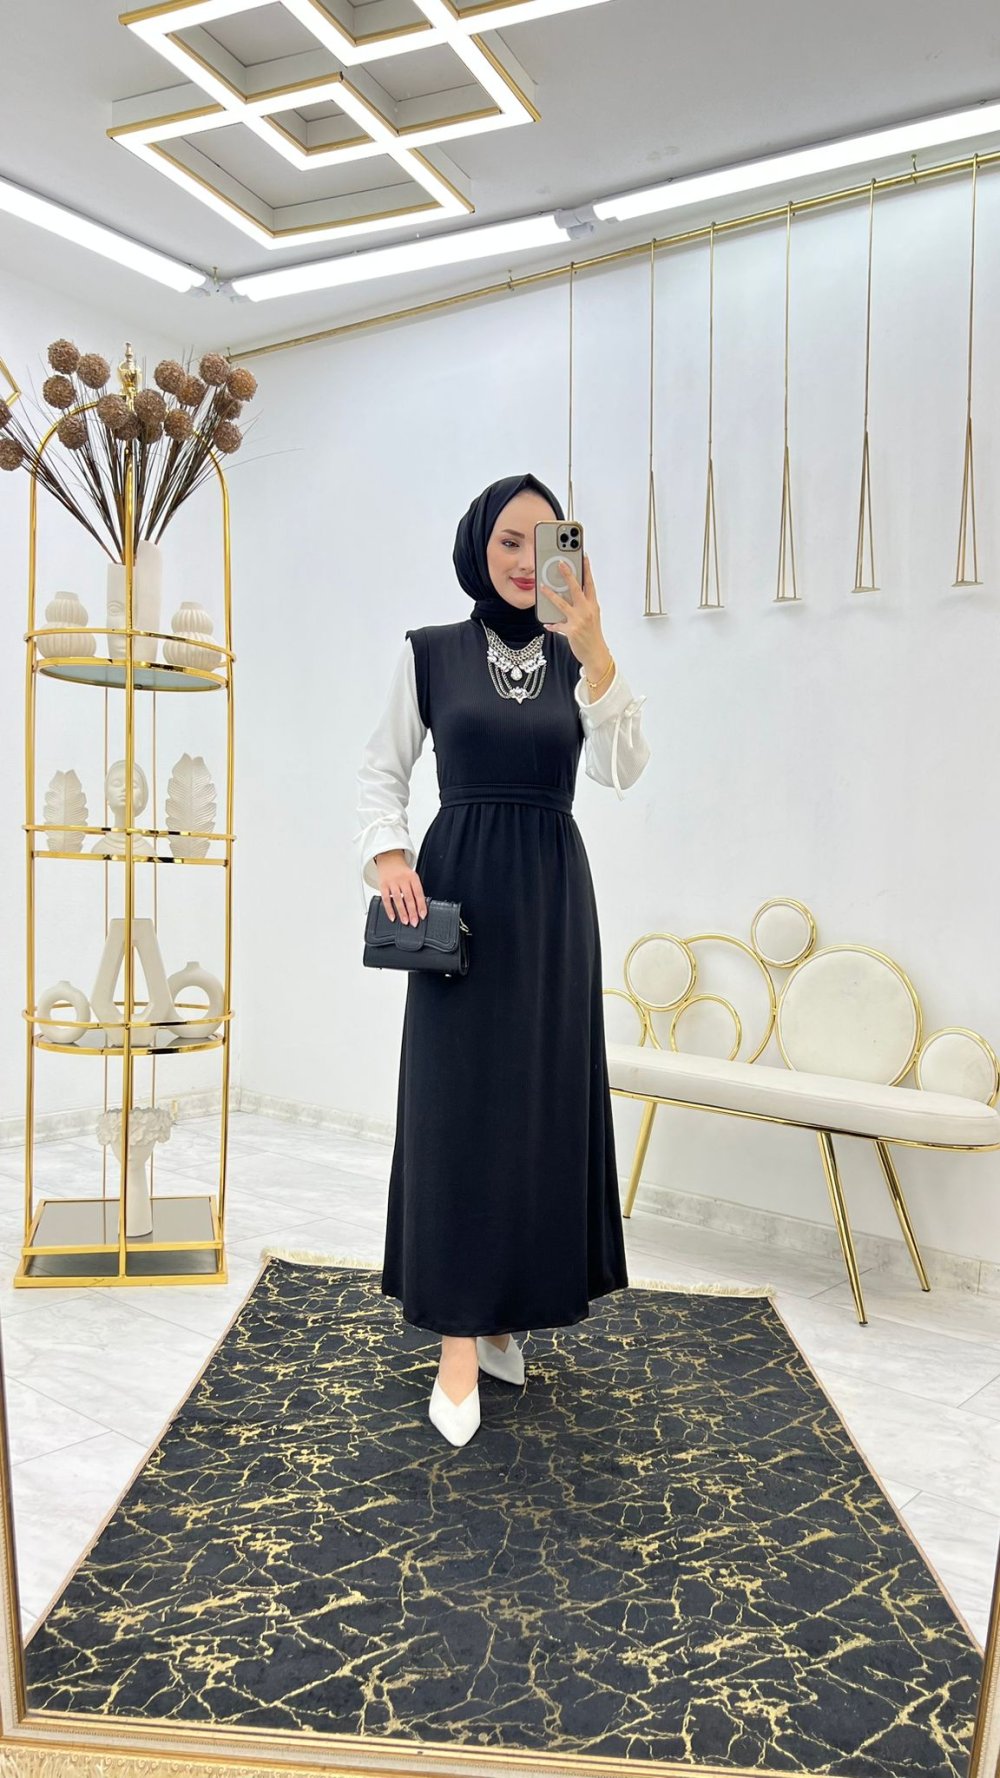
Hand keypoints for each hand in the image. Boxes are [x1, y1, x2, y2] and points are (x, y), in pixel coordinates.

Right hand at [375, 851, 426, 924]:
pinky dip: (389, 909)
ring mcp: (392, 882)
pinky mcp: (383, 885)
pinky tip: (393, 917)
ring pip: (397, 899)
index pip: (418, 893)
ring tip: (405, 921)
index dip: (421, 905)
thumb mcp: (412, 877)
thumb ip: (416, 890)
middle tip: (414, 922)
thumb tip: (420, 908)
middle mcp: (402, 879)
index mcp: (413, 877)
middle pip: (408, 898)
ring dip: (402, 912)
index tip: (423, 915)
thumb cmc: (403, 872)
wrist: (389, 859)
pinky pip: (386, 899)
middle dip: (412, 912)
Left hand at [541, 553, 610, 679]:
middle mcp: (587, 610)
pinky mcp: (571, 630)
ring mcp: (579, 620)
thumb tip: (569, 595)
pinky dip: (552, 624)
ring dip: (551, 594)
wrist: (596, 654)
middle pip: (576, 588)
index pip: (590, 584)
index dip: (587, 569)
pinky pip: (557, 624)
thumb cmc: (593, 635)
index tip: (583, 556)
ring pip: (562, 603)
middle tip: (560, 563)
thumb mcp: (592, 617)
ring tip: (542, 586)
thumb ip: (583, 605)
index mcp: (593, 605)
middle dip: (568, 574)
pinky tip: (547, 623)